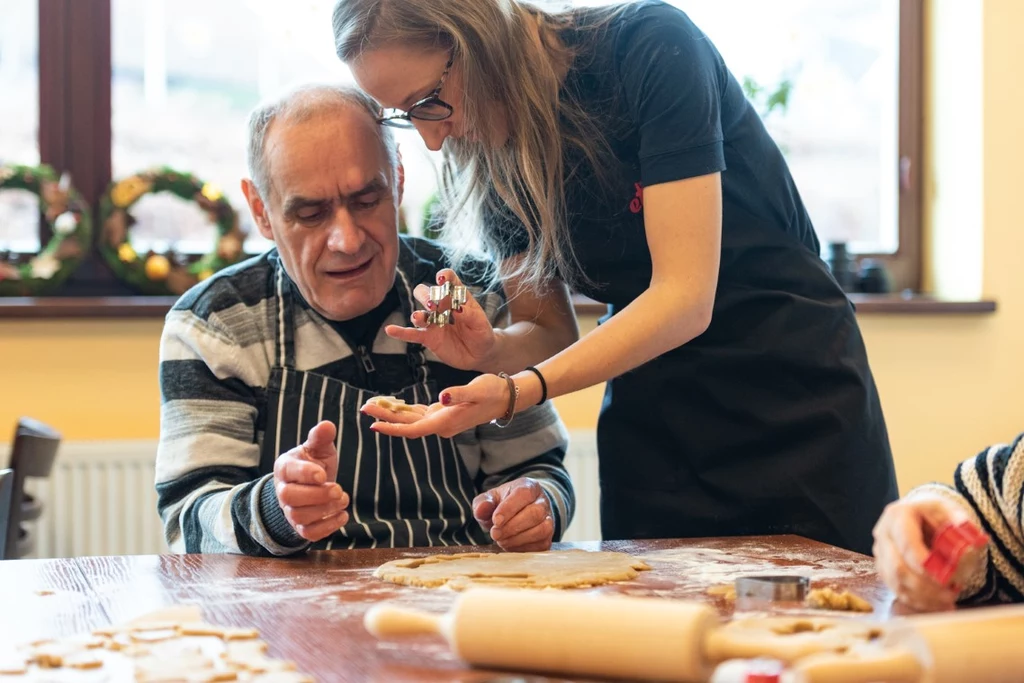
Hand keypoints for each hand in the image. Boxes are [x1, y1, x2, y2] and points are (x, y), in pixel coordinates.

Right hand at [273, 420, 349, 541]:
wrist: (310, 487)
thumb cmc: (315, 464)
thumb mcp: (318, 448)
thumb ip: (320, 438)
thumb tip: (327, 425)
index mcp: (285, 467)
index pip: (289, 471)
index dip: (305, 473)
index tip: (323, 474)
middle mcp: (283, 490)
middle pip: (290, 497)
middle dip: (317, 495)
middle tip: (339, 489)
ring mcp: (290, 511)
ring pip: (299, 516)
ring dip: (325, 510)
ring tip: (344, 498)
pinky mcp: (300, 527)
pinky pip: (308, 534)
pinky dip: (327, 527)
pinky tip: (342, 515)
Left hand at [361, 373, 509, 438]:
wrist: (506, 397)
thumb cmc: (493, 392)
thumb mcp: (477, 390)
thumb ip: (457, 394)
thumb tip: (441, 398)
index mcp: (447, 422)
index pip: (414, 429)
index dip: (393, 428)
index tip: (374, 425)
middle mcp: (441, 425)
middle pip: (408, 424)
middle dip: (385, 417)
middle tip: (364, 408)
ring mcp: (442, 420)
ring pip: (411, 419)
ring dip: (392, 413)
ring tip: (371, 405)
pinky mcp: (443, 413)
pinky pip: (419, 413)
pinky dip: (404, 409)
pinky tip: (391, 403)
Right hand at [385, 269, 497, 371]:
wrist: (479, 353)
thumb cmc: (482, 333)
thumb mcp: (481, 323)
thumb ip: (470, 315)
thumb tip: (458, 308)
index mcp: (457, 297)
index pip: (449, 280)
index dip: (444, 277)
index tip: (442, 279)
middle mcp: (442, 306)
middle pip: (427, 293)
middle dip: (427, 296)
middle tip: (434, 305)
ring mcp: (433, 322)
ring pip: (419, 312)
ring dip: (419, 314)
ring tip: (420, 318)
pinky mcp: (428, 337)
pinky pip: (412, 334)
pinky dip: (401, 332)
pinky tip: (390, 330)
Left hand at [472, 478, 553, 551]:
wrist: (519, 513)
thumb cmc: (504, 504)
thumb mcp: (491, 499)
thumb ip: (483, 502)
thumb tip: (481, 509)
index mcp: (529, 487)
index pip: (524, 494)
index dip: (509, 508)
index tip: (495, 521)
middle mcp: (543, 502)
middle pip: (535, 513)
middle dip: (512, 527)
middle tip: (495, 534)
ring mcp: (549, 520)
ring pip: (541, 530)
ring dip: (518, 539)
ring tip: (501, 540)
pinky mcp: (548, 538)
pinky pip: (541, 545)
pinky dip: (523, 548)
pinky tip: (510, 545)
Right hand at [872, 492, 970, 611]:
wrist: (917, 514)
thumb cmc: (933, 513)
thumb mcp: (948, 510)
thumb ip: (960, 523)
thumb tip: (975, 540)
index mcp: (898, 515)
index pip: (907, 543)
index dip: (925, 564)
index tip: (946, 578)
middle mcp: (883, 534)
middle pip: (897, 567)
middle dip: (925, 586)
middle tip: (951, 594)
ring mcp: (880, 552)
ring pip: (895, 582)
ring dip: (922, 597)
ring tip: (948, 601)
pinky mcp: (882, 567)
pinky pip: (895, 589)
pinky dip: (917, 601)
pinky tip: (937, 605)